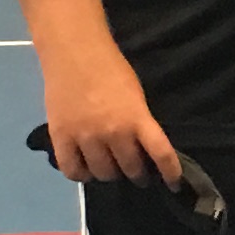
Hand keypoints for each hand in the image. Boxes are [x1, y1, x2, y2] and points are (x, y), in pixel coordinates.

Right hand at [40, 41, 181, 185]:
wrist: (74, 50)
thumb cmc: (110, 67)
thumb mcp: (135, 95)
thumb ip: (139, 122)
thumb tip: (142, 149)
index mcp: (137, 119)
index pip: (161, 154)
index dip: (171, 173)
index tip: (174, 184)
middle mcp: (113, 133)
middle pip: (130, 169)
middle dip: (137, 174)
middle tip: (136, 172)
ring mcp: (85, 137)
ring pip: (103, 174)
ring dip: (109, 174)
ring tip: (109, 167)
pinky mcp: (61, 138)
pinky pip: (72, 171)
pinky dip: (81, 175)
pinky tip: (85, 169)